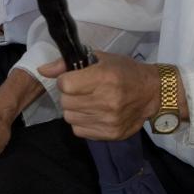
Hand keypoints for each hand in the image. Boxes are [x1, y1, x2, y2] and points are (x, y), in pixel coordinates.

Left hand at [38, 51, 160, 140]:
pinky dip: (82, 122)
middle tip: (83, 91)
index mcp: (104, 77)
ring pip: (69, 117)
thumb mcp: (99, 58)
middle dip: (70, 95)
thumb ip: (67, 64)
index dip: (66, 81)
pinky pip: (79, 131)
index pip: (65, 85)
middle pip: (66, 102)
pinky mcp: (111, 134)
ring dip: (74, 109)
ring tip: (88, 102)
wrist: (152, 93)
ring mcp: (109, 120)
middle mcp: (106, 101)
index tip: (74, 78)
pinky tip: (93, 114)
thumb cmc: (124, 71)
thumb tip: (42, 70)